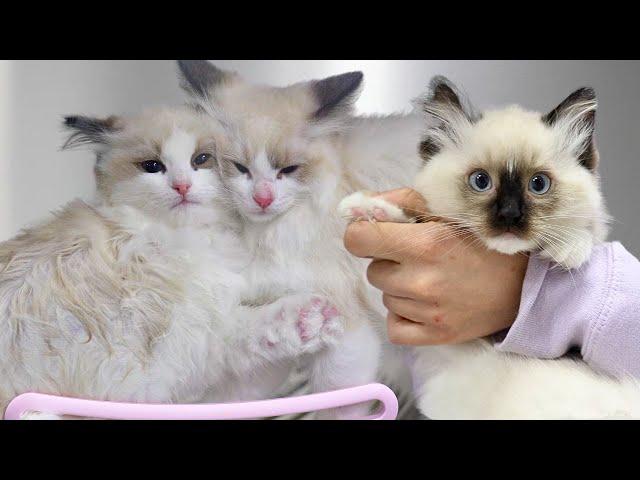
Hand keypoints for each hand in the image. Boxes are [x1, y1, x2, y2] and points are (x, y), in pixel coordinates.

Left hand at [343, 188, 528, 345]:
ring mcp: (428, 312)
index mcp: (425, 243)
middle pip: (373, 271)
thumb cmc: (482, 242)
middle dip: (390, 261)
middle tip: (418, 257)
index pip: (358, 240)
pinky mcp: (435, 335)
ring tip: (431, 279)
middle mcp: (423, 280)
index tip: (374, 234)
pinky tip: (423, 304)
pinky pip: (394, 326)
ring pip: (385, 296)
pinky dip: (403, 316)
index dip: (362, 234)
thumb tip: (360, 208)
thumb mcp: (447, 209)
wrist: (524, 284)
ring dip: (400, 287)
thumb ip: (402, 202)